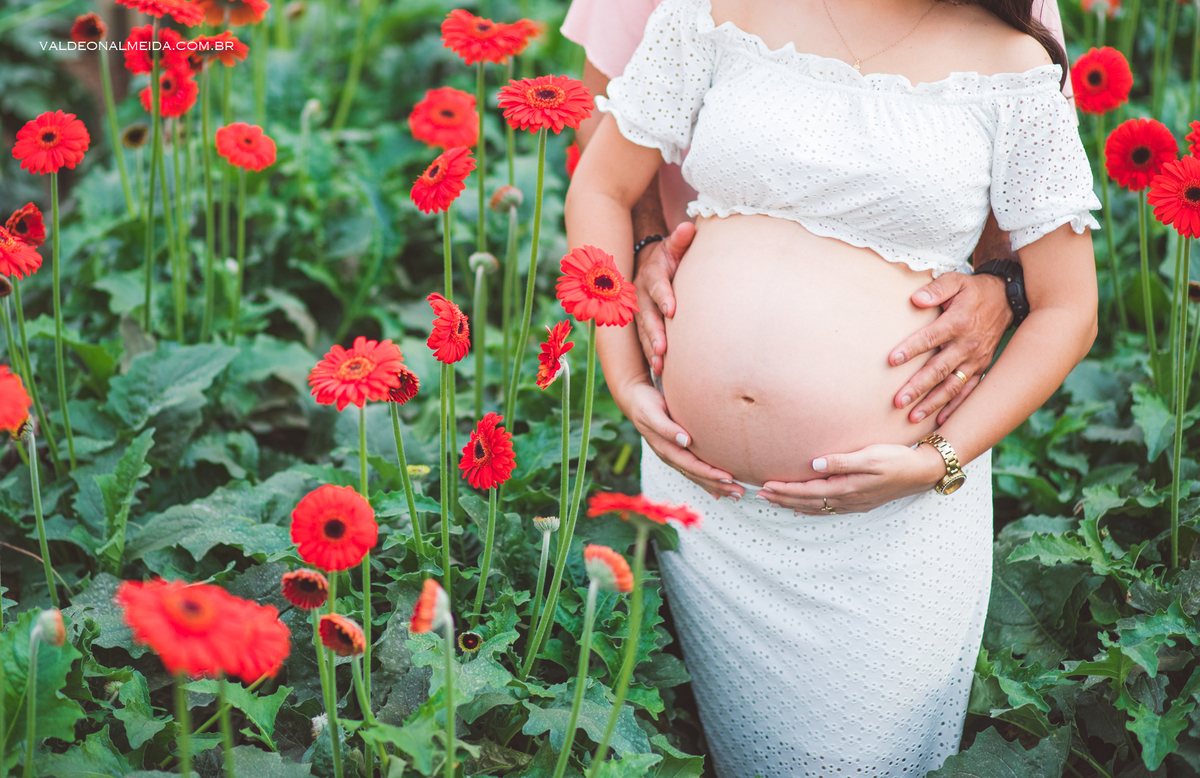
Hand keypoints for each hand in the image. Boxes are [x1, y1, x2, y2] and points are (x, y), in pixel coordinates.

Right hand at [621, 380, 742, 499]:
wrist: (635, 401)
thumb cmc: (645, 404)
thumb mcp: (652, 413)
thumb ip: (666, 427)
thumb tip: (685, 440)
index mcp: (665, 449)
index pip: (691, 465)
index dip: (709, 473)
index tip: (728, 477)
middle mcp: (670, 456)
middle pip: (697, 475)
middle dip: (718, 485)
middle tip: (739, 492)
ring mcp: (674, 456)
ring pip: (697, 475)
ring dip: (716, 486)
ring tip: (736, 494)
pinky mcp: (677, 452)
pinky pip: (694, 470)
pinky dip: (707, 481)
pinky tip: (719, 491)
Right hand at [633, 222, 695, 375]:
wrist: (647, 263)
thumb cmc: (669, 257)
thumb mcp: (673, 245)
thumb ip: (681, 240)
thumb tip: (689, 227)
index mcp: (651, 274)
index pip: (657, 285)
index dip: (664, 296)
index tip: (672, 310)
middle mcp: (641, 294)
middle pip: (646, 315)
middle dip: (654, 333)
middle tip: (663, 349)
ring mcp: (639, 311)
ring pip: (642, 333)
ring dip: (650, 349)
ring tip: (660, 366)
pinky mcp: (641, 325)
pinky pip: (643, 342)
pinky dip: (650, 356)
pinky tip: (659, 372)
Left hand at [757, 444, 945, 514]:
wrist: (922, 471)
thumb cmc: (896, 459)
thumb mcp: (870, 456)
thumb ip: (841, 461)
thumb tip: (814, 464)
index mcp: (847, 487)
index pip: (808, 491)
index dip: (786, 490)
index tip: (766, 486)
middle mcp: (848, 499)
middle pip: (808, 502)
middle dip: (783, 499)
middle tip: (761, 496)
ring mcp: (854, 503)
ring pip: (817, 507)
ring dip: (794, 504)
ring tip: (774, 502)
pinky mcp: (860, 502)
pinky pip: (829, 509)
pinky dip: (812, 509)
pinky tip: (803, 508)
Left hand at [889, 271, 1010, 425]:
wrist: (1006, 299)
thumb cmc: (973, 290)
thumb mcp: (956, 281)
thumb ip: (936, 289)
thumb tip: (916, 299)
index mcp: (958, 322)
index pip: (930, 338)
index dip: (911, 349)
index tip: (891, 361)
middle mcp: (967, 345)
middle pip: (939, 369)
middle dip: (918, 386)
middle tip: (898, 401)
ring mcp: (976, 359)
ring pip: (952, 385)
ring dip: (933, 402)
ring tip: (913, 416)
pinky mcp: (981, 368)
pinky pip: (968, 391)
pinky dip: (956, 407)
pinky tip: (941, 421)